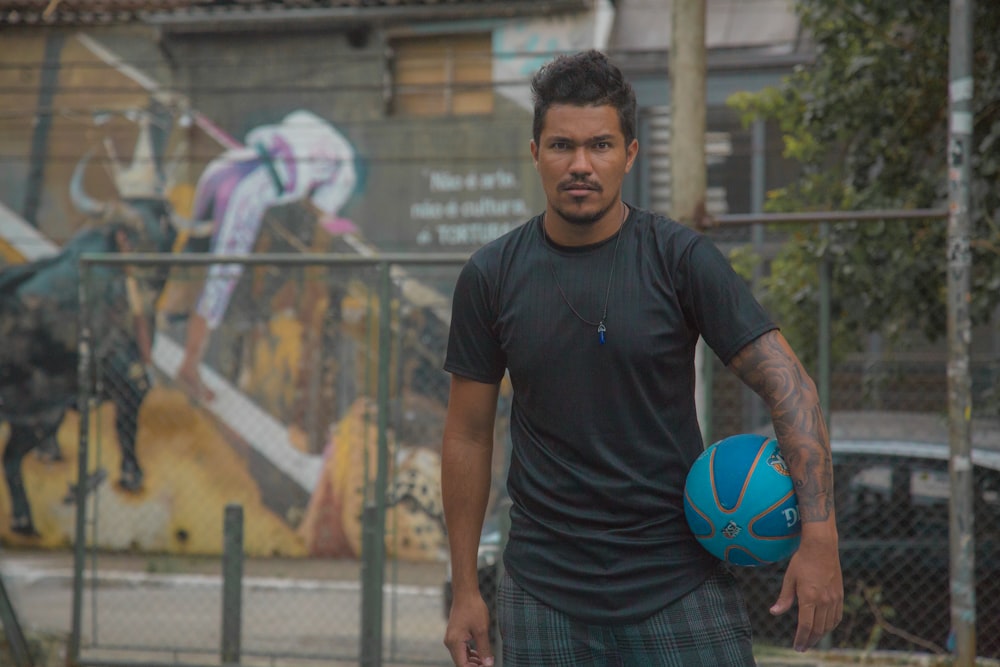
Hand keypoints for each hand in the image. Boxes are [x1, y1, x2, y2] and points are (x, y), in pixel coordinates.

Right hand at [443, 594, 494, 666]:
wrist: (465, 593)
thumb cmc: (473, 608)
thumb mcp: (482, 630)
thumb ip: (484, 649)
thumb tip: (488, 664)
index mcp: (454, 643)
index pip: (463, 665)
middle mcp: (450, 642)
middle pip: (461, 662)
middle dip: (474, 666)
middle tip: (488, 665)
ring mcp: (451, 638)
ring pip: (461, 657)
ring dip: (473, 661)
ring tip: (486, 661)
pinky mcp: (455, 635)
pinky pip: (461, 649)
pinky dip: (470, 654)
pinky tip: (479, 654)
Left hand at [770, 537, 842, 651]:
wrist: (821, 547)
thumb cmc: (802, 561)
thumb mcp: (789, 578)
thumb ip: (784, 598)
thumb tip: (774, 612)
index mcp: (809, 597)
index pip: (805, 626)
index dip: (801, 639)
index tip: (797, 647)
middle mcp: (824, 601)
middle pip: (818, 629)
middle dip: (809, 640)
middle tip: (802, 647)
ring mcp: (834, 599)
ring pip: (828, 625)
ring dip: (819, 635)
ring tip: (811, 639)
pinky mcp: (839, 595)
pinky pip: (837, 617)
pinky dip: (830, 626)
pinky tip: (824, 628)